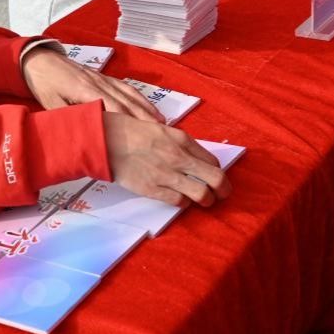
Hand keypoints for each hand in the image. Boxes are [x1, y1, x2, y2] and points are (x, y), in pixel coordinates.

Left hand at [22, 47, 164, 122]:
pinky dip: (141, 99)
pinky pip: (127, 88)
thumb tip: (83, 137)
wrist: (41, 61)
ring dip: (146, 110)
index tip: (142, 136)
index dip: (128, 122)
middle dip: (144, 119)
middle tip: (160, 136)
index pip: (112, 107)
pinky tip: (150, 109)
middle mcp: (99, 83)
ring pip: (130, 95)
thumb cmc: (45, 85)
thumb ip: (70, 119)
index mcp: (85, 90)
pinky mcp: (105, 78)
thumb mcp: (51, 105)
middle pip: (127, 102)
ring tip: (162, 126)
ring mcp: (104, 79)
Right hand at [102, 112, 232, 205]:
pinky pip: (179, 202)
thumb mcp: (165, 130)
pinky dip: (184, 203)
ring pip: (202, 194)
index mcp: (183, 140)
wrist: (109, 141)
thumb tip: (199, 159)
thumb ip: (184, 145)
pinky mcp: (153, 189)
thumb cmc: (135, 133)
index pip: (213, 162)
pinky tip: (182, 199)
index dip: (218, 172)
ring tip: (205, 201)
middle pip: (216, 179)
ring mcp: (167, 175)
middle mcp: (179, 158)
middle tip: (223, 194)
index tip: (217, 178)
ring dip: (207, 200)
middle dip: (223, 190)